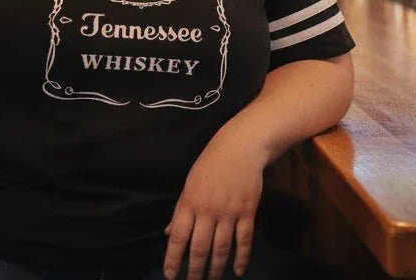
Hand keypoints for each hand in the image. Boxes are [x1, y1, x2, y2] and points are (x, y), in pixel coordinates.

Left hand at [163, 135, 265, 279]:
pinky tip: (238, 270)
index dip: (173, 258)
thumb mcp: (189, 183)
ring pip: (221, 248)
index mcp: (190, 202)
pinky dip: (242, 258)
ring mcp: (229, 212)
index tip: (170, 275)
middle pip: (199, 248)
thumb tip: (168, 232)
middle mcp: (208, 210)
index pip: (178, 236)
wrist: (239, 148)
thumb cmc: (210, 164)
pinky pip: (244, 241)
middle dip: (194, 270)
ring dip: (216, 268)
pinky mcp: (247, 212)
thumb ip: (180, 210)